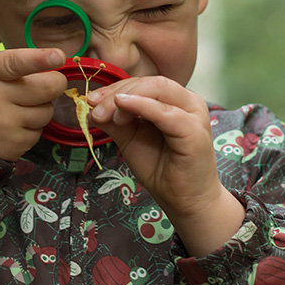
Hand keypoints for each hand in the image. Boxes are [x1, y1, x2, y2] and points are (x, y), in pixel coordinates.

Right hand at [0, 48, 67, 160]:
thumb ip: (19, 63)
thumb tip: (58, 62)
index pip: (15, 63)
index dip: (39, 59)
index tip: (58, 56)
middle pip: (47, 89)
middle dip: (54, 84)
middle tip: (47, 84)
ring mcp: (4, 124)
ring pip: (47, 111)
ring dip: (40, 108)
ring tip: (17, 108)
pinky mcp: (12, 145)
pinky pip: (39, 132)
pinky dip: (32, 128)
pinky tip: (13, 126)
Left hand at [87, 77, 244, 255]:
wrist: (184, 201)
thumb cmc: (161, 169)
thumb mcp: (130, 140)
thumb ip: (114, 121)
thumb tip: (90, 107)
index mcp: (175, 101)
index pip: (143, 83)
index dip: (115, 88)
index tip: (90, 101)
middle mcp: (188, 102)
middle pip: (150, 82)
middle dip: (116, 93)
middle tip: (93, 109)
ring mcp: (194, 114)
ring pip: (157, 89)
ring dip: (125, 97)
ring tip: (104, 114)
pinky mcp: (194, 130)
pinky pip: (165, 112)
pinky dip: (141, 105)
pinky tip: (121, 106)